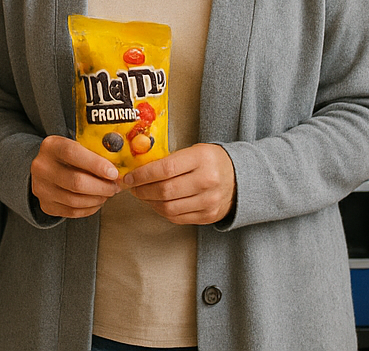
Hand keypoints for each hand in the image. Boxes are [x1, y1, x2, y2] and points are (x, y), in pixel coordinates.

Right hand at [29, 134, 120, 217]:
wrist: (45, 169)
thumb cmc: (68, 156)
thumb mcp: (76, 145)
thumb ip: (93, 152)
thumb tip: (118, 168)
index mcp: (51, 146)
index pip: (73, 153)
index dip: (95, 164)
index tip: (114, 173)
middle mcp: (41, 167)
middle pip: (76, 182)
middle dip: (102, 187)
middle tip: (115, 186)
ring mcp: (41, 188)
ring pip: (75, 200)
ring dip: (98, 199)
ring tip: (107, 193)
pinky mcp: (46, 205)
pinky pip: (73, 212)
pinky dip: (90, 208)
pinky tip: (97, 201)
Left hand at [119, 142, 236, 224]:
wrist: (239, 177)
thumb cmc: (210, 161)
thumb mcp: (193, 151)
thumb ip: (169, 159)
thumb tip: (137, 169)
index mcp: (201, 159)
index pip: (164, 169)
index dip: (142, 175)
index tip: (129, 176)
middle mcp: (207, 181)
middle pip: (165, 190)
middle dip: (142, 190)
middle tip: (132, 187)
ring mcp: (209, 201)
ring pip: (169, 207)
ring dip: (149, 202)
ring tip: (143, 194)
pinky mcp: (209, 216)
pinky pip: (177, 217)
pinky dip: (162, 211)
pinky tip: (157, 203)